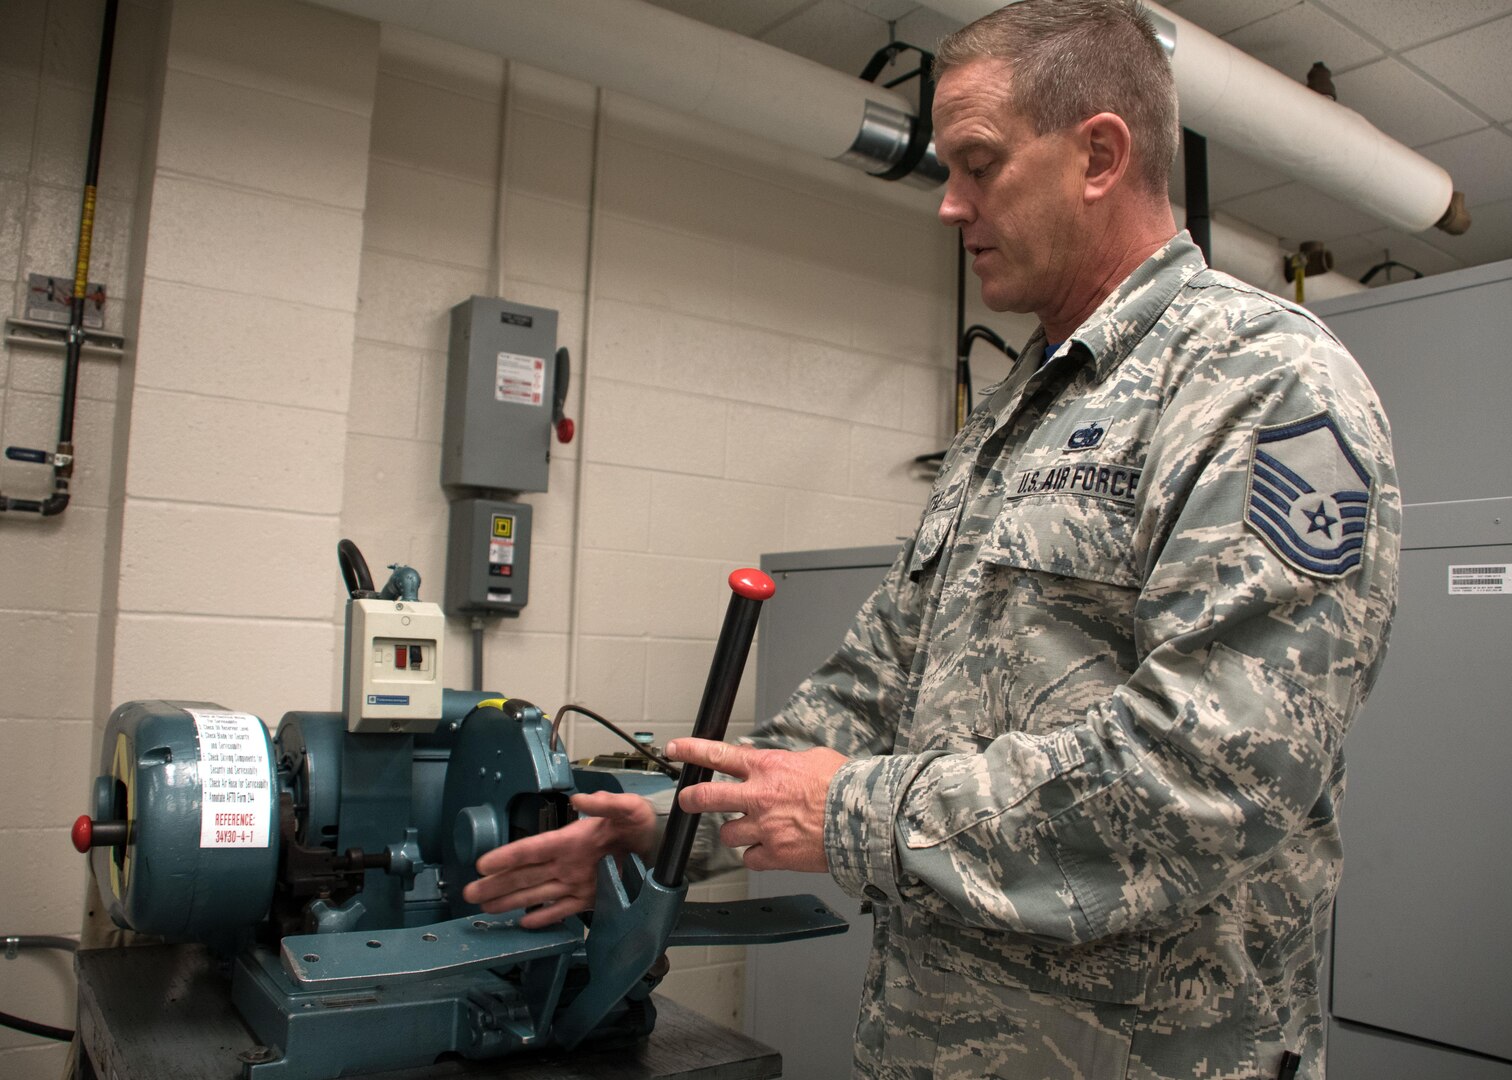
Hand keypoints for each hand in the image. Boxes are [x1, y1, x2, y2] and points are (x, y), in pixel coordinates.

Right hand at [461, 791, 655, 927]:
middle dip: (496, 884)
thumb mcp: (628, 807)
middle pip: (524, 874)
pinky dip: (544, 917)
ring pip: (536, 893)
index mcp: (570, 839)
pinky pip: (562, 909)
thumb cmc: (641, 823)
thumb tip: (580, 799)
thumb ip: (604, 803)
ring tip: (486, 908)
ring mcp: (575, 881)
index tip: (484, 863)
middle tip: (471, 892)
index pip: (532, 849)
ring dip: (511, 901)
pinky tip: (525, 923)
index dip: (507, 856)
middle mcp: (566, 862)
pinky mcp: (589, 897)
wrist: (659, 846)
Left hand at [666, 739, 847, 872]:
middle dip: (690, 798)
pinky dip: (757, 856)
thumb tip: (775, 766)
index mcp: (768, 767)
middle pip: (707, 797)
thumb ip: (785, 763)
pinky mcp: (775, 855)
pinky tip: (771, 849)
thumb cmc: (845, 786)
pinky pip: (750, 858)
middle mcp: (759, 796)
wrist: (863, 818)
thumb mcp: (813, 759)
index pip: (718, 754)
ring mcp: (764, 827)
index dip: (691, 751)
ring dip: (736, 831)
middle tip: (686, 800)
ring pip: (727, 833)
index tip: (675, 749)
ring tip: (755, 829)